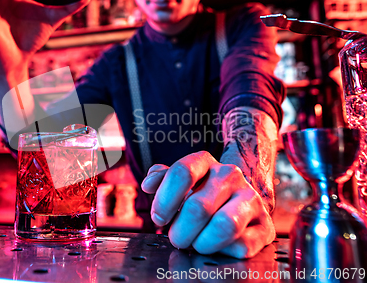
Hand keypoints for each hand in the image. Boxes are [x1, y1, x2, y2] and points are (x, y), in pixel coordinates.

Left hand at [141, 151, 275, 258]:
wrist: (238, 204)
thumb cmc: (200, 195)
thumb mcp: (178, 184)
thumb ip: (161, 180)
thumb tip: (149, 184)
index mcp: (205, 162)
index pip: (182, 173)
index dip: (164, 201)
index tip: (159, 219)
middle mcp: (230, 175)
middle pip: (198, 208)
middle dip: (180, 231)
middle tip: (177, 238)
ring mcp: (251, 199)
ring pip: (224, 226)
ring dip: (202, 243)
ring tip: (196, 244)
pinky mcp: (265, 226)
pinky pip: (241, 246)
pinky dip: (223, 252)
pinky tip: (218, 246)